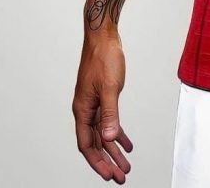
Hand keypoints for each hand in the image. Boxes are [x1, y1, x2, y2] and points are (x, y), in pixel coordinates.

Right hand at [73, 33, 133, 182]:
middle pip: (96, 143)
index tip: (110, 175)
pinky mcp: (102, 96)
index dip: (98, 162)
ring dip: (114, 150)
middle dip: (108, 161)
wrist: (103, 36)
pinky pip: (109, 120)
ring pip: (103, 133)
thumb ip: (110, 113)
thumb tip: (110, 138)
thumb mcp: (110, 87)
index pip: (88, 145)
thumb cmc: (104, 58)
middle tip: (121, 176)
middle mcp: (85, 110)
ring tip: (126, 165)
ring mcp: (93, 103)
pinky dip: (117, 132)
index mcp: (82, 110)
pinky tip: (126, 143)